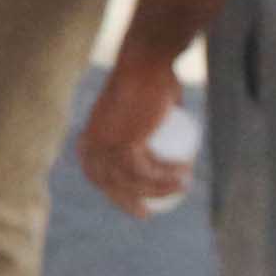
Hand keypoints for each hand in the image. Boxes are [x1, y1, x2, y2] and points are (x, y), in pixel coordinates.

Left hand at [79, 58, 193, 214]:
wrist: (147, 62)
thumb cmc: (151, 76)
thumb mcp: (147, 102)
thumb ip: (152, 117)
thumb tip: (168, 128)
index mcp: (92, 134)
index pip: (95, 171)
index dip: (109, 188)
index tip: (132, 197)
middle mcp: (94, 142)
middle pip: (107, 184)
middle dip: (125, 202)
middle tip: (147, 213)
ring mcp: (107, 143)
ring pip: (131, 181)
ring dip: (157, 190)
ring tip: (183, 187)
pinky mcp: (125, 143)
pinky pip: (148, 171)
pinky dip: (166, 178)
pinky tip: (184, 177)